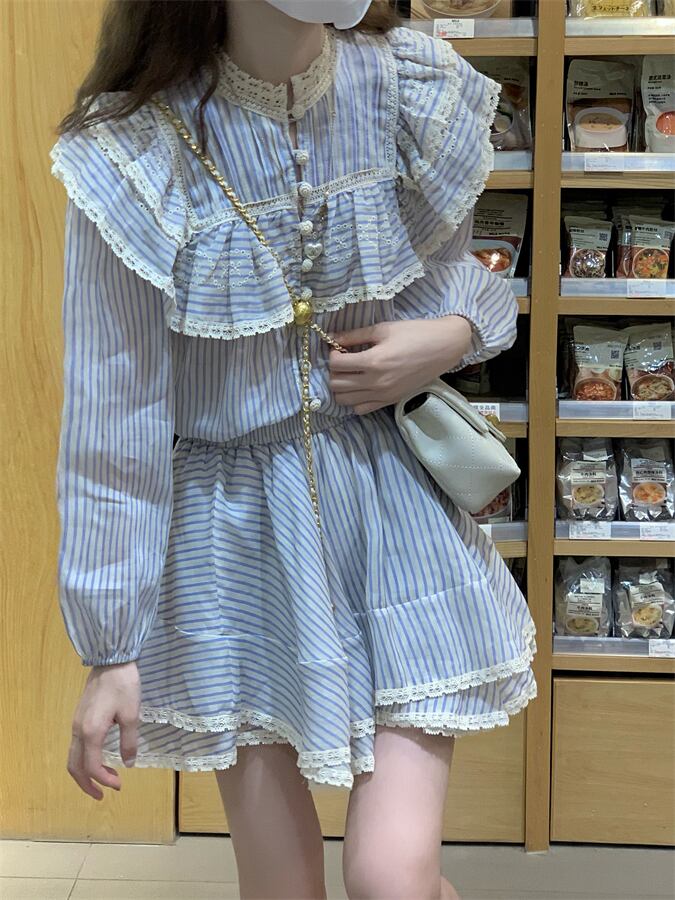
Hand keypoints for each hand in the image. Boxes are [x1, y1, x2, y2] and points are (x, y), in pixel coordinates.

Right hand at [67, 660, 140, 799]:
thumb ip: (129, 741)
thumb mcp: (132, 714)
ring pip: (72, 757)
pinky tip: (98, 759)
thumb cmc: (124, 686)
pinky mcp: (79, 717)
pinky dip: (83, 760)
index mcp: (91, 732)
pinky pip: (76, 746)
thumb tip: (128, 763)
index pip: (92, 767)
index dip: (104, 780)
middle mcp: (78, 730)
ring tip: (99, 782)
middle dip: (87, 784)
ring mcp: (76, 723)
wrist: (111, 660)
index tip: (119, 785)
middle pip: (74, 767)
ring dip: (83, 773)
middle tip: (102, 795)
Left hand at [327, 316, 472, 414]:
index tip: (339, 348)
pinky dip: (354, 400)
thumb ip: (354, 336)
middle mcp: (376, 382)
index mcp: (373, 361)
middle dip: (334, 371)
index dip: (332, 354)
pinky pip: (360, 409)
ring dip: (341, 387)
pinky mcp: (390, 401)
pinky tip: (361, 386)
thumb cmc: (415, 333)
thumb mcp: (383, 329)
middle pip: (336, 385)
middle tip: (343, 361)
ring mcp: (383, 395)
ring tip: (350, 374)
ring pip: (344, 400)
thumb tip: (331, 338)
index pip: (336, 365)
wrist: (443, 347)